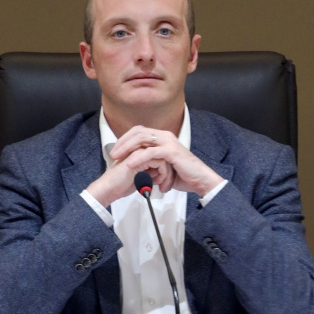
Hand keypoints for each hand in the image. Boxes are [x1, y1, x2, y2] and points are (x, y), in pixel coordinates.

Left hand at [85, 125, 222, 205]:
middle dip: (123, 142)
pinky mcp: (171, 151)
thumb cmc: (183, 175)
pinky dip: (139, 157)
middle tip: (112, 153)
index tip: (115, 150)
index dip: (125, 139)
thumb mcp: (163, 167)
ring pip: (143, 139)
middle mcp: (165, 136)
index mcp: (162, 138)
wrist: (200, 180)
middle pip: (138, 132)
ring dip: (127, 147)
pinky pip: (151, 152)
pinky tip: (130, 164)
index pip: (139, 132)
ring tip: (117, 157)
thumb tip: (138, 169)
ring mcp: (168, 142)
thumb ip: (151, 163)